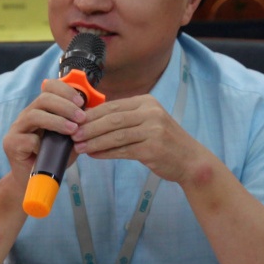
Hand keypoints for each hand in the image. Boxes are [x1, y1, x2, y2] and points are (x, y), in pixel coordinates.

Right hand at [2, 78, 86, 186]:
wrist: (32, 180)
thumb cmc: (52, 157)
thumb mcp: (69, 140)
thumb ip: (78, 127)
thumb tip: (92, 115)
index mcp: (41, 109)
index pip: (49, 87)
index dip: (65, 90)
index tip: (81, 102)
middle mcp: (27, 115)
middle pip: (43, 98)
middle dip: (65, 105)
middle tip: (81, 117)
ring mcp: (17, 129)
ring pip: (34, 115)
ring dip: (57, 121)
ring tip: (72, 130)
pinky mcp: (11, 144)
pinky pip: (28, 139)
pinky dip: (42, 144)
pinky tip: (50, 152)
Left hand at [71, 95, 200, 184]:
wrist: (191, 160)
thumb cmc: (164, 142)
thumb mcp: (148, 122)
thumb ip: (124, 119)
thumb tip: (90, 120)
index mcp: (147, 102)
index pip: (113, 106)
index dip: (92, 114)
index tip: (74, 121)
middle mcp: (151, 112)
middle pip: (112, 119)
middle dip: (89, 127)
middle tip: (72, 135)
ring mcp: (153, 130)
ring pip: (116, 135)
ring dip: (94, 142)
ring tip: (79, 147)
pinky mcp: (153, 148)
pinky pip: (123, 150)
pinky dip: (106, 153)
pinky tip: (94, 155)